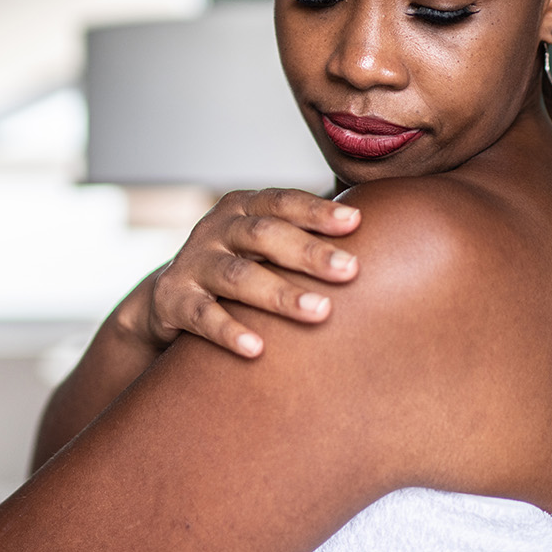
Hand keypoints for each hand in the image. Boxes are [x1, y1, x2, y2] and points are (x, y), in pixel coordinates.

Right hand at [121, 188, 360, 358]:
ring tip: (320, 313)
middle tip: (349, 271)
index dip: (317, 211)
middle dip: (308, 252)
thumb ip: (305, 233)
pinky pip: (203, 316)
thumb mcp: (263, 243)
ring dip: (279, 294)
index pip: (282, 202)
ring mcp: (193, 264)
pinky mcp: (174, 301)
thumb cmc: (238, 265)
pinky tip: (257, 349)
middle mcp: (215, 229)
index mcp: (242, 207)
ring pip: (237, 276)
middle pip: (263, 235)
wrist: (166, 297)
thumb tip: (385, 227)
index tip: (356, 223)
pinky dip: (229, 331)